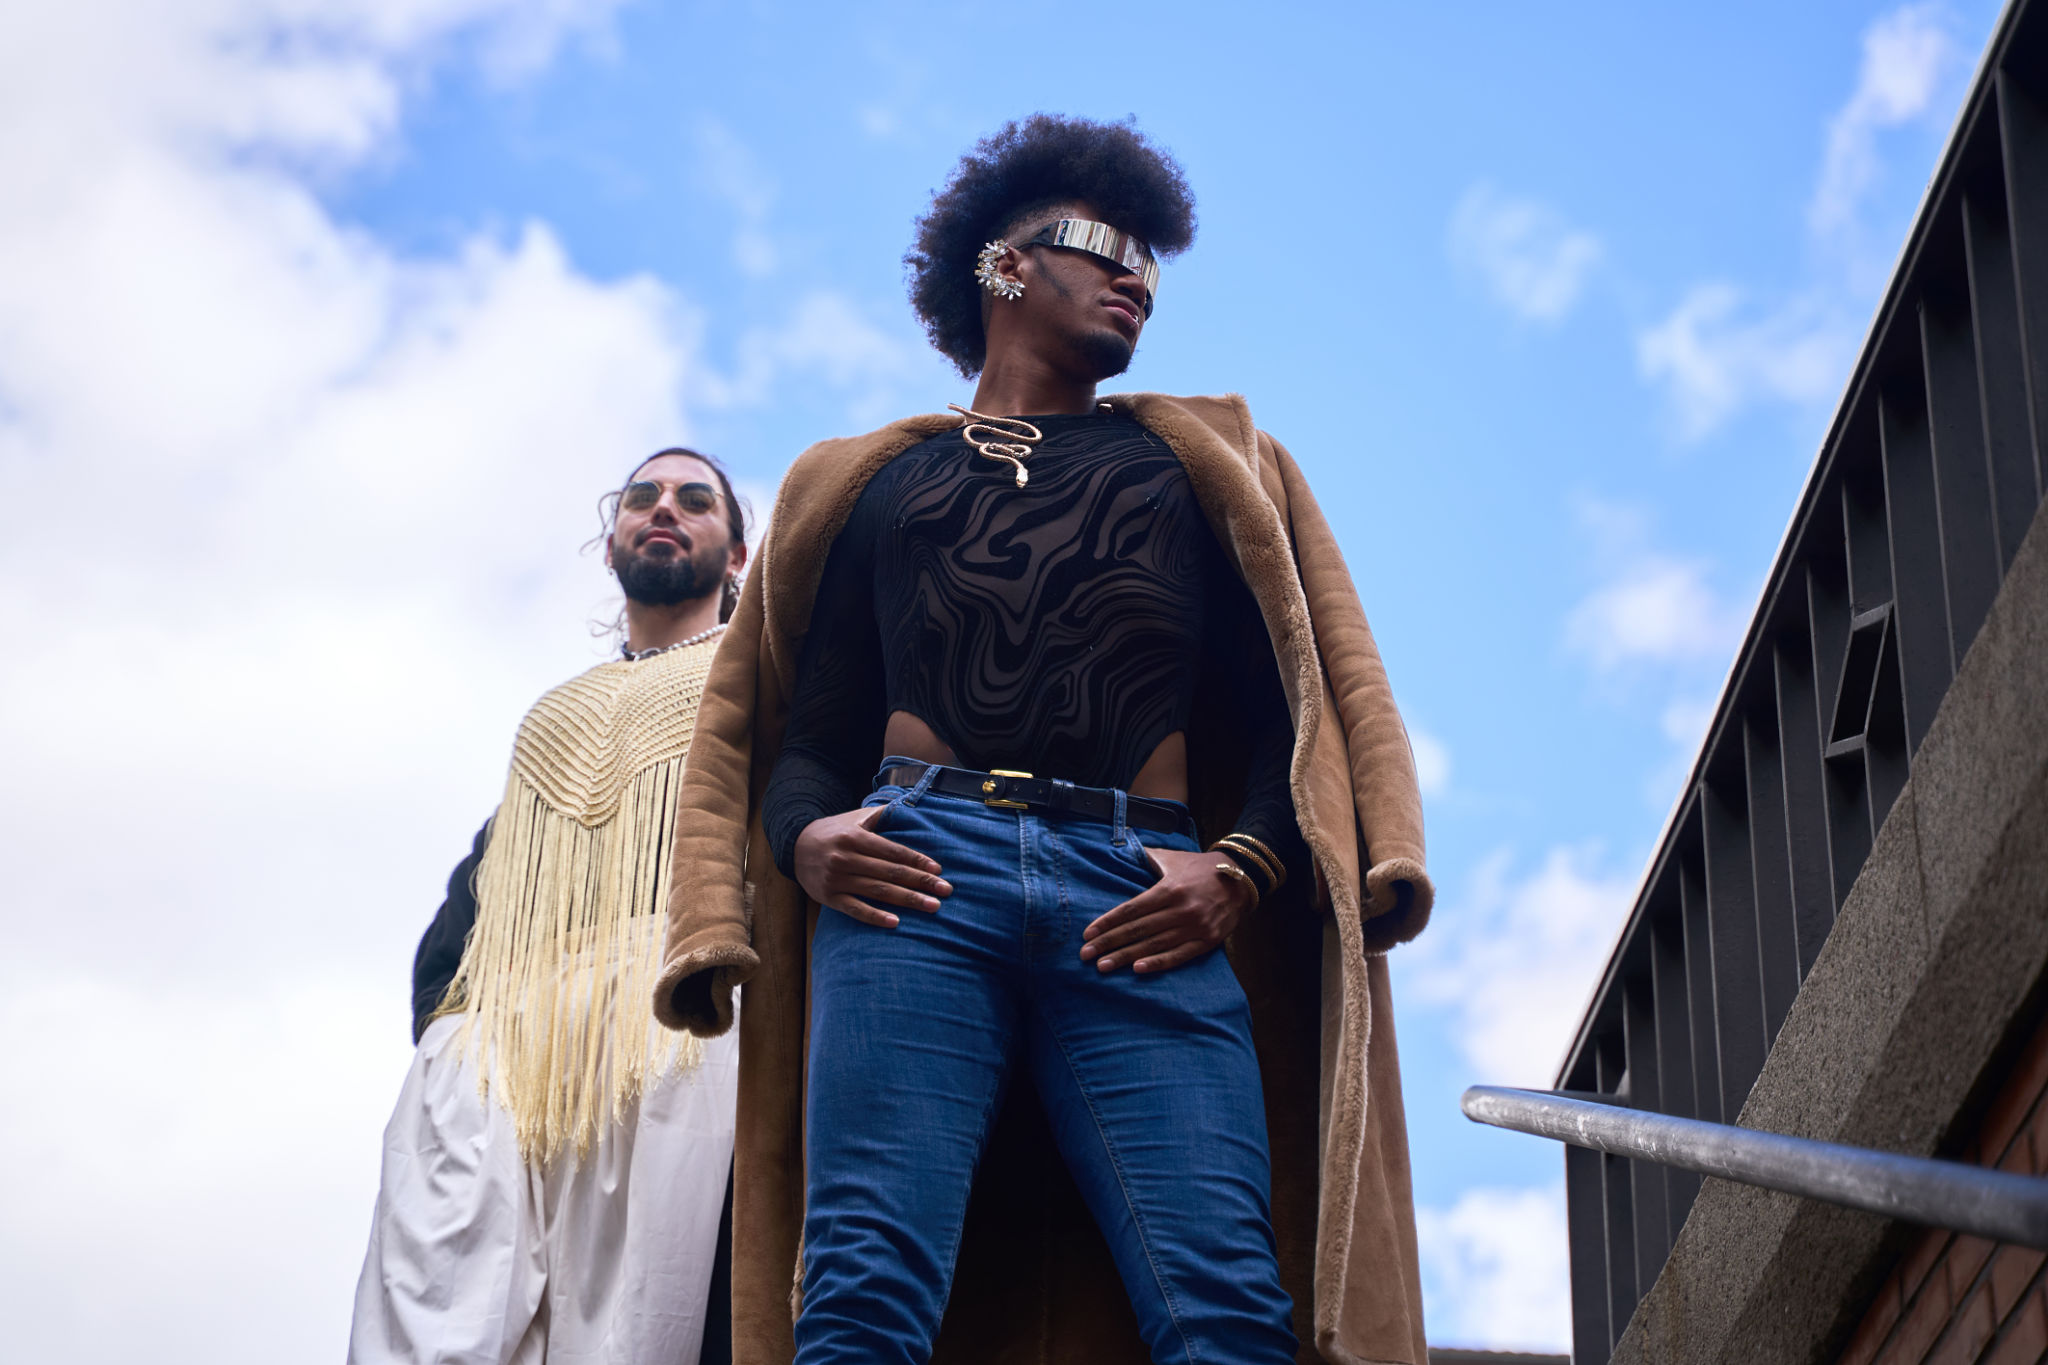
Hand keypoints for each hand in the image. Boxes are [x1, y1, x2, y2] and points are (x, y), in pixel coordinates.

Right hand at [794, 805, 950, 927]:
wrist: (794, 846)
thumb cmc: (834, 832)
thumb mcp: (855, 819)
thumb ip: (881, 815)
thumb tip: (911, 806)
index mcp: (854, 837)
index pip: (892, 851)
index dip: (917, 860)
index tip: (938, 870)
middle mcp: (845, 858)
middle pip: (890, 872)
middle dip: (921, 882)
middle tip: (945, 891)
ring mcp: (836, 879)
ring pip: (878, 891)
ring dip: (908, 900)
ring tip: (932, 906)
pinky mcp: (829, 898)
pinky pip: (855, 909)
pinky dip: (875, 917)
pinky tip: (896, 923)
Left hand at [1081, 847, 1255, 973]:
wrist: (1243, 879)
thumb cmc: (1200, 868)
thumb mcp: (1172, 859)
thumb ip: (1146, 858)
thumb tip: (1118, 852)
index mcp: (1170, 888)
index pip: (1131, 909)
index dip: (1108, 922)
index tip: (1087, 934)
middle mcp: (1181, 909)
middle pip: (1138, 930)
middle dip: (1109, 943)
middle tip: (1085, 955)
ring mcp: (1196, 927)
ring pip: (1154, 945)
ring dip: (1125, 957)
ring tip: (1103, 966)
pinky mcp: (1207, 941)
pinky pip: (1179, 956)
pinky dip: (1158, 964)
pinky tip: (1137, 970)